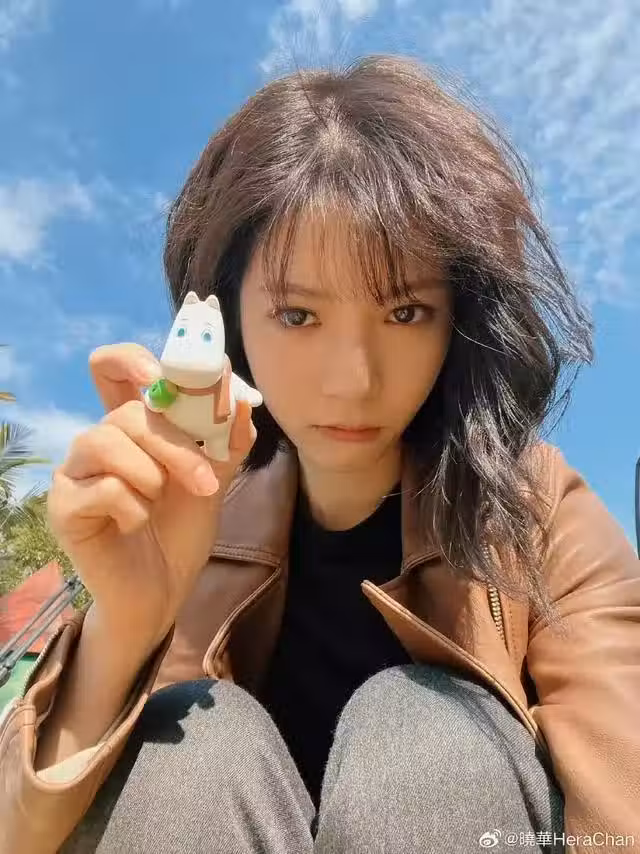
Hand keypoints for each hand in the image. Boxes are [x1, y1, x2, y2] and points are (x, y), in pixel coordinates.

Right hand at [47, 342, 256, 652]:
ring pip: (106, 441)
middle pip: (124, 412)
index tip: (160, 375)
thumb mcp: (215, 479)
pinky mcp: (64, 506)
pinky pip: (101, 488)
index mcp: (134, 425)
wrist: (163, 590)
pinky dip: (133, 509)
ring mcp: (76, 471)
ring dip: (153, 475)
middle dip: (175, 445)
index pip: (113, 368)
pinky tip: (136, 525)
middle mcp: (100, 439)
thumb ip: (227, 439)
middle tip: (206, 482)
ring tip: (162, 503)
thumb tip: (244, 399)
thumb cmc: (181, 529)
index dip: (131, 359)